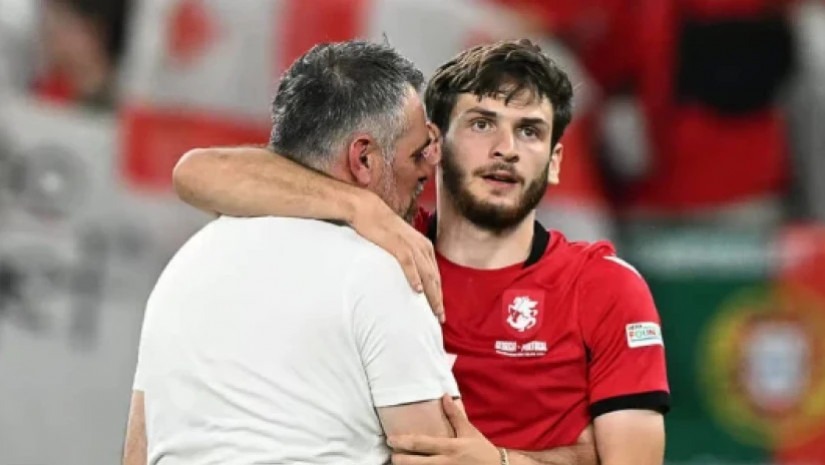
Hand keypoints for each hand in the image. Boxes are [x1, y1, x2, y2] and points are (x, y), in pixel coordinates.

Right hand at [350, 193, 443, 321]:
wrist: (368, 209)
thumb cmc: (383, 228)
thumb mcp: (402, 243)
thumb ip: (410, 258)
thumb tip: (411, 277)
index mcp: (425, 247)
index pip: (436, 276)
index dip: (439, 295)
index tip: (440, 312)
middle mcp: (422, 247)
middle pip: (434, 278)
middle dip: (438, 300)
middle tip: (440, 318)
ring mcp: (410, 245)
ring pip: (426, 274)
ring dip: (431, 294)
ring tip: (434, 311)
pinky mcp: (397, 244)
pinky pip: (409, 264)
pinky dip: (414, 277)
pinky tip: (417, 290)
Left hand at [388, 395, 499, 464]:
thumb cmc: (481, 450)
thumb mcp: (469, 432)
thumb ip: (455, 415)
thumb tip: (444, 396)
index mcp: (450, 447)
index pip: (422, 444)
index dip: (404, 442)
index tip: (391, 439)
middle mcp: (445, 463)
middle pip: (416, 463)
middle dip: (400, 460)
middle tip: (391, 455)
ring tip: (398, 463)